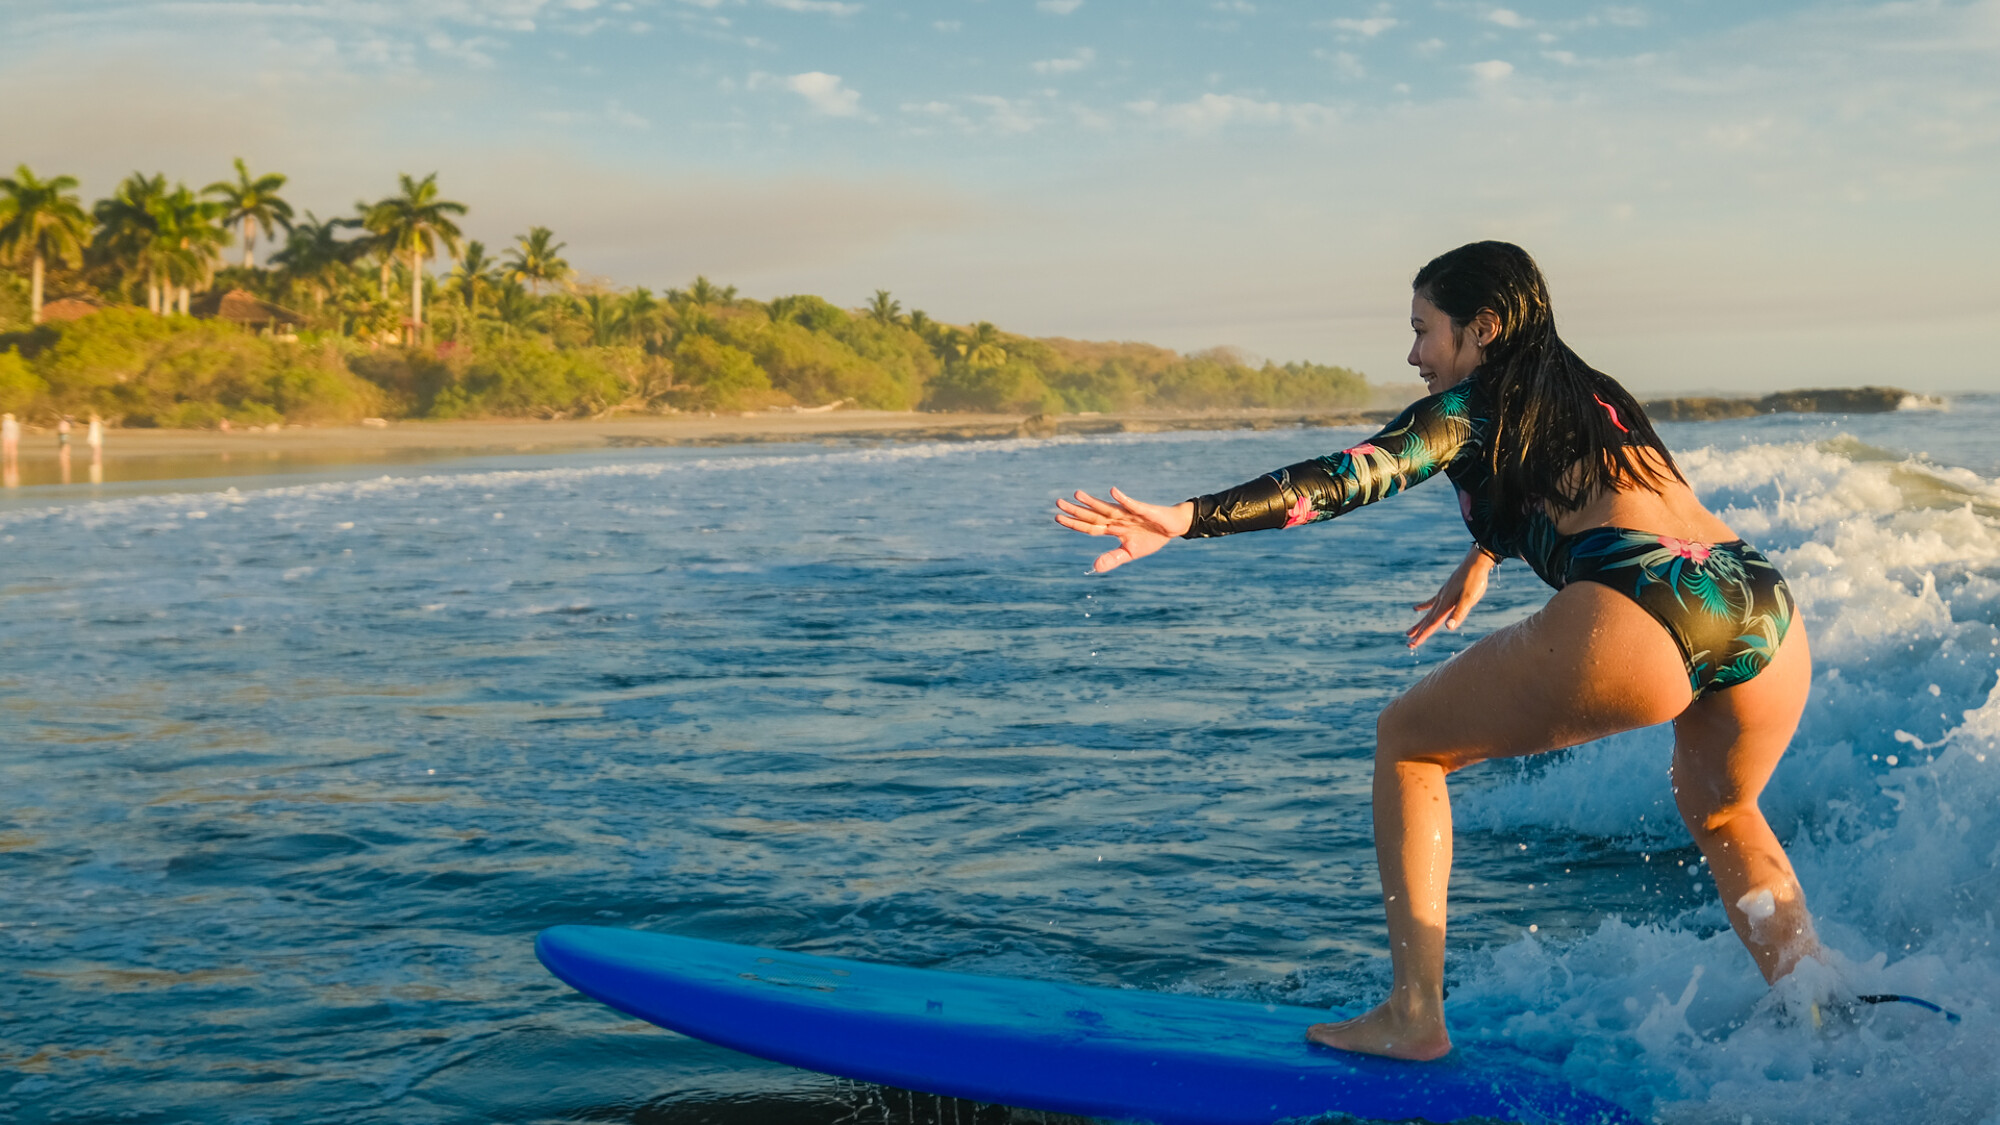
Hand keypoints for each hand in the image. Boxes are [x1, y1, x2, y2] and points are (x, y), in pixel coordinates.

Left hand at [1054, 487, 1192, 572]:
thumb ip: (1112, 559)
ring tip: (1077, 494)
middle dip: (1076, 510)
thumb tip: (1094, 568)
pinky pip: (1132, 504)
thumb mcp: (1130, 553)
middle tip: (1058, 502)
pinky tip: (1113, 491)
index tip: (1057, 518)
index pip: (1090, 527)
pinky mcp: (1143, 510)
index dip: (1074, 523)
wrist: (1173, 527)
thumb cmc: (1151, 537)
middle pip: (1093, 515)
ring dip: (1093, 502)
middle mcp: (1117, 519)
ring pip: (1107, 508)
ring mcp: (1129, 513)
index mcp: (1113, 529)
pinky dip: (1122, 499)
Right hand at [1407, 545, 1494, 648]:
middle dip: (1418, 634)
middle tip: (1409, 645)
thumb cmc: (1474, 581)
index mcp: (1445, 605)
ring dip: (1419, 624)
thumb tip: (1448, 628)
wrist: (1475, 562)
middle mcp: (1440, 601)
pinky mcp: (1445, 591)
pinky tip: (1416, 608)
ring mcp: (1441, 595)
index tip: (1412, 645)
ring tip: (1408, 632)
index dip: (1422, 636)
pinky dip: (1424, 607)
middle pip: (1427, 621)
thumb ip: (1458, 613)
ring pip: (1427, 614)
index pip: (1431, 624)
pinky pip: (1431, 602)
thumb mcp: (1469, 599)